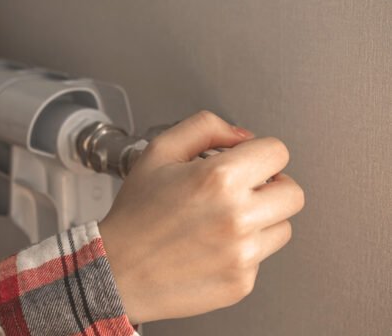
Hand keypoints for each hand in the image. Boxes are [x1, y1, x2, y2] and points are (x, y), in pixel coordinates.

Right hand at [99, 111, 304, 323]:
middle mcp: (236, 218)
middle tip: (246, 190)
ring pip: (283, 227)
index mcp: (218, 179)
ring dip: (262, 219)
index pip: (278, 153)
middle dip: (272, 186)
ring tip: (224, 220)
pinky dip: (243, 250)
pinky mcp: (241, 282)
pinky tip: (212, 246)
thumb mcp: (159, 152)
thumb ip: (204, 128)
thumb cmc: (134, 215)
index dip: (261, 153)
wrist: (116, 270)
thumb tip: (242, 135)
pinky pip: (261, 258)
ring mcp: (242, 254)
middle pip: (292, 193)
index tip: (249, 162)